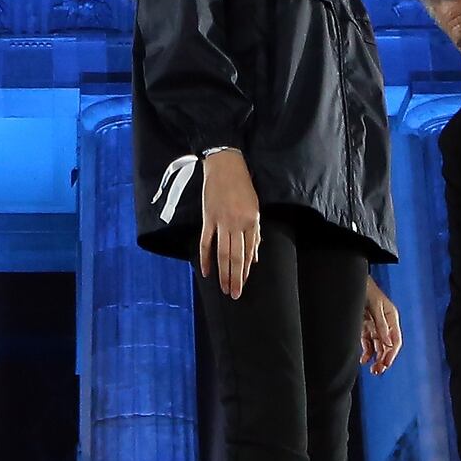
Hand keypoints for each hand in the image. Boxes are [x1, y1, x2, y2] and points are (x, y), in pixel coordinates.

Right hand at [194, 152, 262, 299]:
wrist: (225, 166)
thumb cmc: (243, 186)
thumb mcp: (255, 208)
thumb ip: (255, 232)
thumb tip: (255, 256)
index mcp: (252, 221)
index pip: (249, 253)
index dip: (246, 271)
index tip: (244, 284)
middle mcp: (237, 224)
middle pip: (236, 257)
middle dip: (235, 279)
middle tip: (234, 295)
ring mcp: (221, 222)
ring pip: (222, 254)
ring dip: (223, 273)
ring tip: (223, 288)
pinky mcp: (208, 218)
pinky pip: (206, 243)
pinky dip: (205, 258)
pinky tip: (206, 272)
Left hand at [360, 284, 401, 374]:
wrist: (351, 281)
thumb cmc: (366, 289)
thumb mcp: (375, 306)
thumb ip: (381, 324)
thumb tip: (388, 343)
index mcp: (391, 318)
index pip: (395, 340)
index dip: (392, 354)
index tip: (386, 364)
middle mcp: (384, 324)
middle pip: (387, 346)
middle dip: (384, 359)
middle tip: (377, 371)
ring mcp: (374, 326)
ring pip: (378, 347)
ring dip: (376, 359)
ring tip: (372, 370)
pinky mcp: (364, 328)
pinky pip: (368, 344)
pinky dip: (367, 353)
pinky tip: (363, 360)